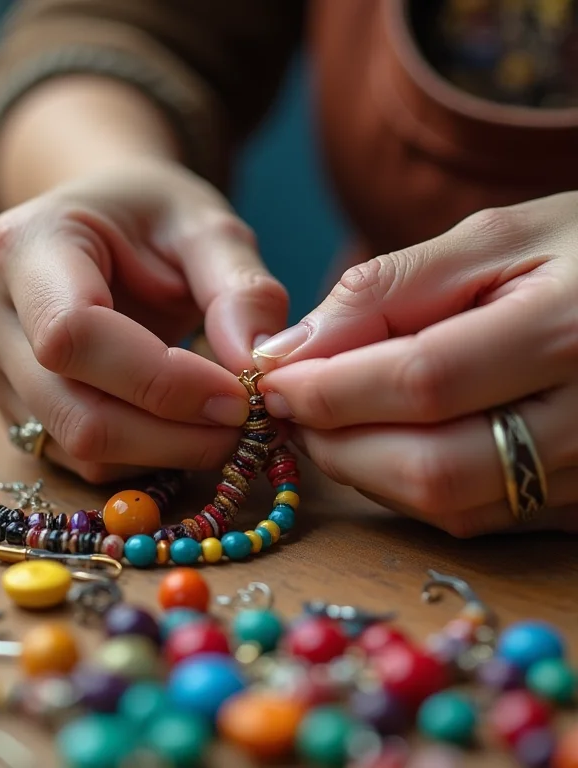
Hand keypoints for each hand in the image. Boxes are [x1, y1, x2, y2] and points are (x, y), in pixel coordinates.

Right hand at [0, 158, 287, 481]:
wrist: (94, 226)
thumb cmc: (148, 218)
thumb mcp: (204, 225)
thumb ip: (240, 286)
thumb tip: (261, 365)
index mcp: (25, 245)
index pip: (74, 335)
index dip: (161, 380)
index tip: (238, 397)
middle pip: (75, 411)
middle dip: (174, 435)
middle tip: (248, 427)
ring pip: (78, 447)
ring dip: (165, 453)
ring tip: (222, 424)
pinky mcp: (12, 407)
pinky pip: (79, 460)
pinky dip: (143, 457)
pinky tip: (180, 427)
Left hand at [254, 192, 577, 536]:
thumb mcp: (489, 239)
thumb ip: (384, 291)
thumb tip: (288, 352)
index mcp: (571, 330)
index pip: (424, 381)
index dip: (332, 389)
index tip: (272, 381)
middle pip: (433, 466)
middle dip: (338, 445)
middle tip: (293, 410)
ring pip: (450, 505)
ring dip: (365, 472)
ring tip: (332, 422)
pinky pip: (479, 517)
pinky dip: (410, 488)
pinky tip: (387, 445)